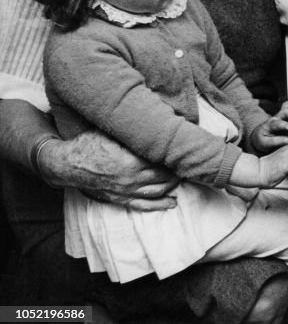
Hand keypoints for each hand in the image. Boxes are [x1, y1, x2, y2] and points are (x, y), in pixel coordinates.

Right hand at [40, 131, 179, 210]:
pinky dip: (159, 204)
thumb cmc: (88, 143)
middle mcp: (131, 179)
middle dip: (177, 171)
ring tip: (182, 178)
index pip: (162, 161)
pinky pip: (143, 205)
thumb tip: (153, 118)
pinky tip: (171, 202)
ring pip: (157, 192)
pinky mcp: (119, 199)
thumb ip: (133, 129)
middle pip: (164, 177)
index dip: (175, 158)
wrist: (66, 164)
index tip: (184, 151)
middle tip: (186, 163)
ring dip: (172, 186)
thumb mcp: (111, 131)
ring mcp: (125, 191)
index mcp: (131, 161)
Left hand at [250, 100, 287, 153]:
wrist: (260, 134)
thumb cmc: (264, 139)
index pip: (278, 123)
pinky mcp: (285, 113)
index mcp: (270, 125)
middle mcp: (276, 118)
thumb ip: (276, 142)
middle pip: (285, 111)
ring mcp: (281, 114)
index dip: (286, 125)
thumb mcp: (266, 143)